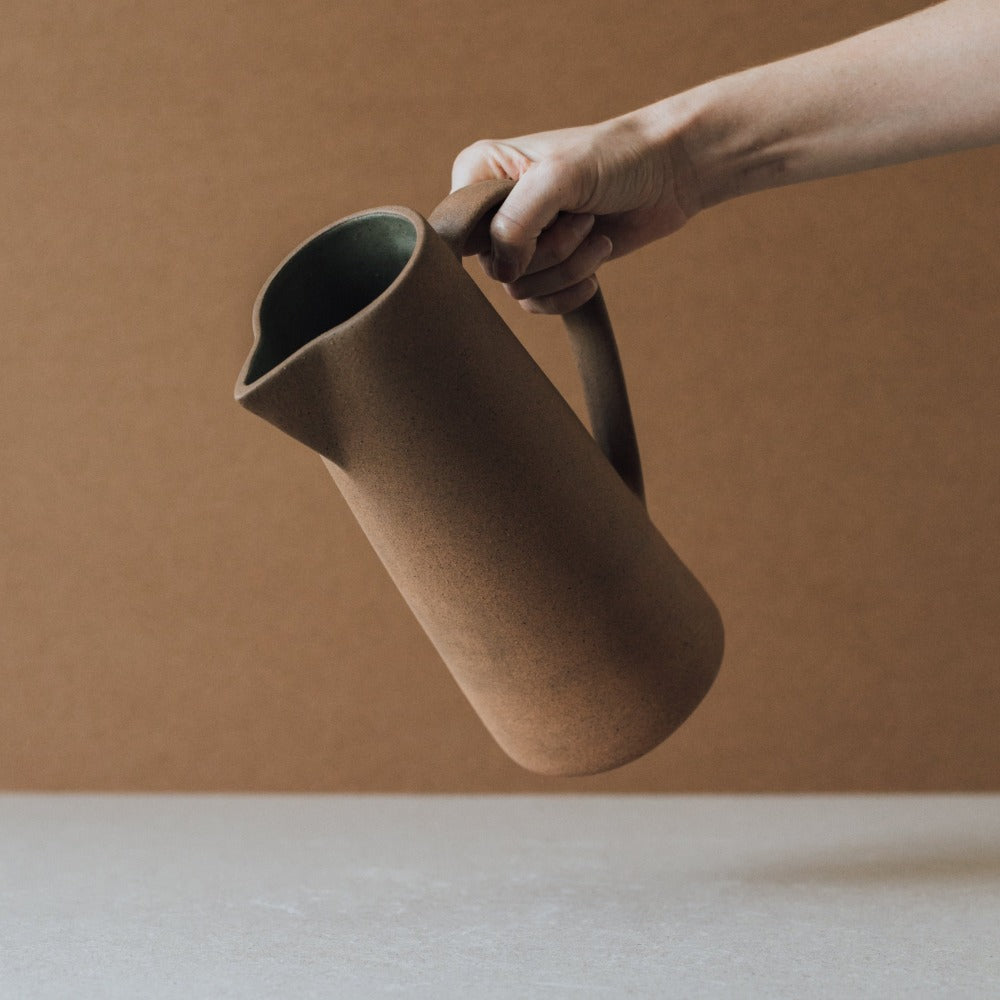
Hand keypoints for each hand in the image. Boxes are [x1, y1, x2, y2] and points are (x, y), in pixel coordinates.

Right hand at [450, 112, 701, 313]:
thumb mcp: (558, 178)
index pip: (460, 229)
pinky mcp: (548, 265)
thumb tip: (503, 274)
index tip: (540, 221)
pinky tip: (595, 266)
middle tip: (581, 217)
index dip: (498, 239)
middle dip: (548, 252)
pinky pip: (537, 303)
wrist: (667, 173)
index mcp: (479, 171)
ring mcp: (522, 240)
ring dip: (567, 268)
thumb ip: (516, 222)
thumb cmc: (614, 159)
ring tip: (595, 232)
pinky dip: (570, 292)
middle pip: (496, 265)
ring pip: (520, 288)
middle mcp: (493, 209)